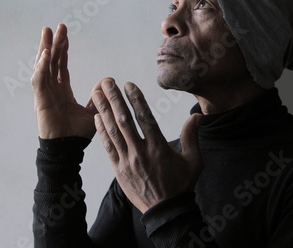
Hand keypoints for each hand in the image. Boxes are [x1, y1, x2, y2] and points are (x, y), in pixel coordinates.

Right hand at [32, 24, 97, 138]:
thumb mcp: (92, 111)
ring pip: (43, 66)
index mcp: (61, 91)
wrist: (68, 150)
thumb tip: (106, 83)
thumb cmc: (78, 134)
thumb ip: (97, 97)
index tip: (64, 34)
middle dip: (53, 43)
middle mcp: (51, 90)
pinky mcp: (40, 101)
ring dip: (44, 49)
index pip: (60, 65)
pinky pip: (39, 81)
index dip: (62, 50)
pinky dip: (41, 67)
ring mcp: (44, 94)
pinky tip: (44, 54)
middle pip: (50, 61)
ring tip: (47, 32)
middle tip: (56, 26)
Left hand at [91, 79, 202, 212]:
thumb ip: (192, 136)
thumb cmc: (181, 184)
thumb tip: (196, 115)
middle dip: (115, 99)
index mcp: (158, 147)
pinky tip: (96, 118)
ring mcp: (127, 161)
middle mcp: (141, 152)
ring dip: (103, 111)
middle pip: (125, 121)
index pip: (146, 118)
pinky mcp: (118, 170)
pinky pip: (108, 147)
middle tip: (106, 82)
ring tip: (96, 95)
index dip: (136, 100)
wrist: (166, 211)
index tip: (129, 85)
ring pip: (113, 131)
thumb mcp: (194, 160)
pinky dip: (102, 132)